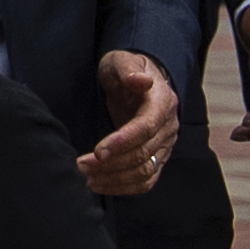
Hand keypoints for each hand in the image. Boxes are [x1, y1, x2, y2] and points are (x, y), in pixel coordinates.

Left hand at [77, 55, 181, 197]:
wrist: (137, 82)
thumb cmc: (125, 71)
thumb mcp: (122, 61)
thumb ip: (129, 70)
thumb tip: (140, 81)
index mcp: (162, 103)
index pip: (146, 127)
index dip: (123, 142)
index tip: (98, 151)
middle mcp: (168, 128)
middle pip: (144, 153)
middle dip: (112, 163)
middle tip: (81, 165)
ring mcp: (165, 146)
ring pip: (145, 171)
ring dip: (115, 179)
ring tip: (87, 178)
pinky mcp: (157, 158)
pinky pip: (145, 180)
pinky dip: (124, 187)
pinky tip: (100, 185)